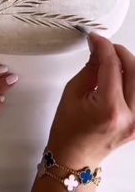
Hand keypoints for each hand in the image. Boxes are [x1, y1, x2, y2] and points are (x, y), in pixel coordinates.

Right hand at [47, 34, 134, 169]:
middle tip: (105, 46)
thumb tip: (98, 49)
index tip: (95, 37)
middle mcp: (130, 116)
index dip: (104, 46)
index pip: (112, 66)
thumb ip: (90, 68)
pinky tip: (120, 76)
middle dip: (120, 52)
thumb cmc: (67, 129)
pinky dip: (131, 79)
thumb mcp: (73, 92)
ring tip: (112, 61)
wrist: (75, 157)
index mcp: (110, 108)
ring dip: (128, 65)